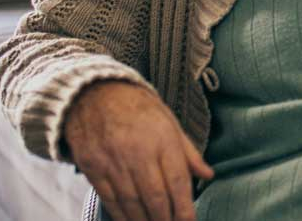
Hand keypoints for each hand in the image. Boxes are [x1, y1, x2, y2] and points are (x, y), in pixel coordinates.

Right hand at [64, 80, 213, 220]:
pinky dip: (121, 215)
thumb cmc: (137, 108)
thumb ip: (188, 152)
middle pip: (155, 196)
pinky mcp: (93, 168)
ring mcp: (113, 162)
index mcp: (162, 139)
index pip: (177, 181)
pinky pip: (109, 199)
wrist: (93, 94)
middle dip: (166, 219)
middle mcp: (137, 152)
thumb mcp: (169, 121)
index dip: (184, 207)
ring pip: (132, 202)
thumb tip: (208, 175)